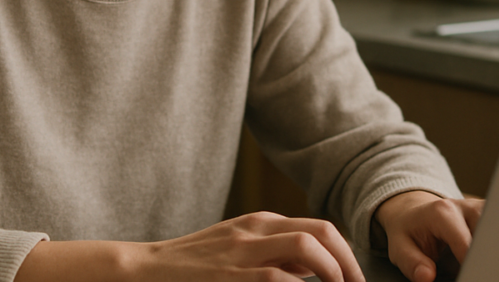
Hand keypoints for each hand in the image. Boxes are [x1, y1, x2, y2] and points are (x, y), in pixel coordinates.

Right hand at [139, 212, 365, 281]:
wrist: (144, 271)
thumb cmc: (193, 268)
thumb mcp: (237, 250)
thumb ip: (275, 255)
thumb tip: (317, 270)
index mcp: (260, 223)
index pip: (319, 228)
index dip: (346, 255)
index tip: (354, 280)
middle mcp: (255, 231)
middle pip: (321, 232)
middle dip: (348, 262)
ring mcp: (243, 252)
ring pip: (307, 247)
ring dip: (333, 271)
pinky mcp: (233, 276)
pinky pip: (280, 278)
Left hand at [373, 191, 484, 281]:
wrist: (415, 213)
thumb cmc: (409, 231)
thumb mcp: (400, 248)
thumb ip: (413, 263)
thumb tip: (426, 277)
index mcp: (443, 213)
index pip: (466, 244)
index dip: (471, 267)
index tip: (470, 277)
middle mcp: (466, 206)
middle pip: (489, 236)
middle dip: (485, 259)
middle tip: (475, 271)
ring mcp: (482, 209)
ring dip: (492, 252)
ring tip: (480, 264)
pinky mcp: (492, 215)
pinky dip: (496, 248)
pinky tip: (487, 257)